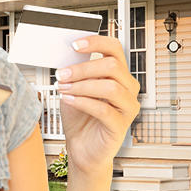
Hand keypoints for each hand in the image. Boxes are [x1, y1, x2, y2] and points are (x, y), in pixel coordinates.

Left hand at [54, 34, 139, 176]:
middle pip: (112, 66)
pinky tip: (68, 100)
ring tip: (64, 89)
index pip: (115, 49)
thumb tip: (68, 53)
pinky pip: (104, 109)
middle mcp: (128, 89)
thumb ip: (76, 72)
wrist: (81, 148)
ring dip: (82, 85)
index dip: (96, 42)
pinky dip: (83, 102)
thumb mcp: (75, 89)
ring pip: (110, 87)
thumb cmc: (80, 118)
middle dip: (83, 68)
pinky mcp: (121, 126)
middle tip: (62, 74)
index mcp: (119, 75)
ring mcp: (128, 108)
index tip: (75, 45)